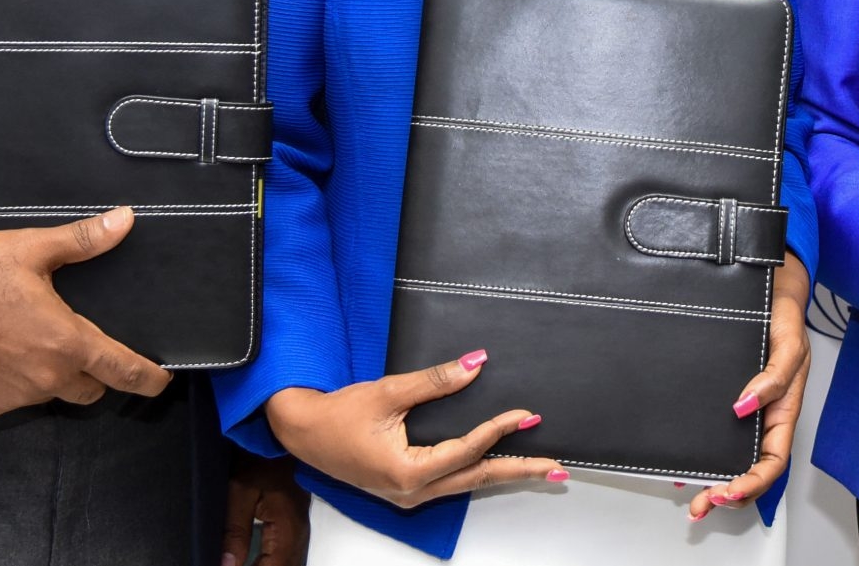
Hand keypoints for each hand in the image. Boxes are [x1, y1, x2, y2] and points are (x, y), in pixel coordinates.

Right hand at [0, 206, 170, 414]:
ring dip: (50, 375)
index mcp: (66, 343)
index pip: (122, 370)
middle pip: (88, 389)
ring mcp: (13, 398)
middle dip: (93, 372)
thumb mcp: (31, 249)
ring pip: (49, 394)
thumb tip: (127, 219)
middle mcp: (45, 379)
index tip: (161, 383)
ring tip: (28, 339)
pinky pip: (13, 398)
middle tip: (79, 343)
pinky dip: (14, 381)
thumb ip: (83, 241)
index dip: (147, 379)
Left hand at [222, 451, 309, 565]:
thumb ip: (234, 531)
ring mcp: (300, 528)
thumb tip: (227, 565)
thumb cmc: (260, 455)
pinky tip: (257, 560)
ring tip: (246, 563)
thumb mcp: (240, 490)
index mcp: (287, 528)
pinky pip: (287, 554)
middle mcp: (299, 533)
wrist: (276, 432)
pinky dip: (272, 561)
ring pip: (289, 564)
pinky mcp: (295, 522)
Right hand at [263, 352, 561, 508]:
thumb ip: (435, 380)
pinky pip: (453, 481)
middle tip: (556, 467)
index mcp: (407, 472)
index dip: (498, 430)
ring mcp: (410, 494)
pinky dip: (480, 471)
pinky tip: (499, 464)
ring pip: (468, 484)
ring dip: (504, 473)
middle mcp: (412, 492)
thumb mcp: (388, 391)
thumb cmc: (337, 414)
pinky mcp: (406, 487)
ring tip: (540, 468)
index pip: (466, 451)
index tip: (524, 415)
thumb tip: (475, 364)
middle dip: (519, 470)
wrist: (302, 430)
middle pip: (478, 479)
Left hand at [688, 253, 812, 520]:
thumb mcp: (788, 344)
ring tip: (694, 497)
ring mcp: (747, 409)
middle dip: (730, 493)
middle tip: (703, 503)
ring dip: (715, 482)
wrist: (771, 287)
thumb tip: (744, 406)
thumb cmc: (786, 316)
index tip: (729, 490)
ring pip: (733, 456)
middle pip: (751, 468)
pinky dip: (703, 454)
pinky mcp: (728, 397)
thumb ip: (774, 377)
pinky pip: (717, 433)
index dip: (753, 482)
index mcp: (783, 410)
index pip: (772, 460)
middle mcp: (764, 415)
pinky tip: (686, 465)